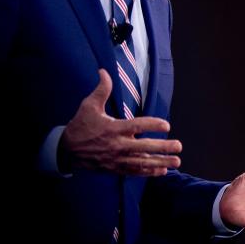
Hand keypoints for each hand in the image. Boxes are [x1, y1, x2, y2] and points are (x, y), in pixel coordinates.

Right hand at [58, 69, 181, 176]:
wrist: (65, 151)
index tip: (167, 125)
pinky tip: (162, 171)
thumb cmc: (80, 125)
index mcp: (113, 128)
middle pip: (143, 147)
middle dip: (162, 147)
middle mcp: (117, 145)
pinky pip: (134, 172)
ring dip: (160, 163)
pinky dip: (148, 172)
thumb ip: (102, 90)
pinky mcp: (114, 168)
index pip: (137, 126)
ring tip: (176, 162)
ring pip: (142, 162)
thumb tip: (104, 71)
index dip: (152, 125)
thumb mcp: (89, 106)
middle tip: (178, 146)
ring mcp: (116, 159)